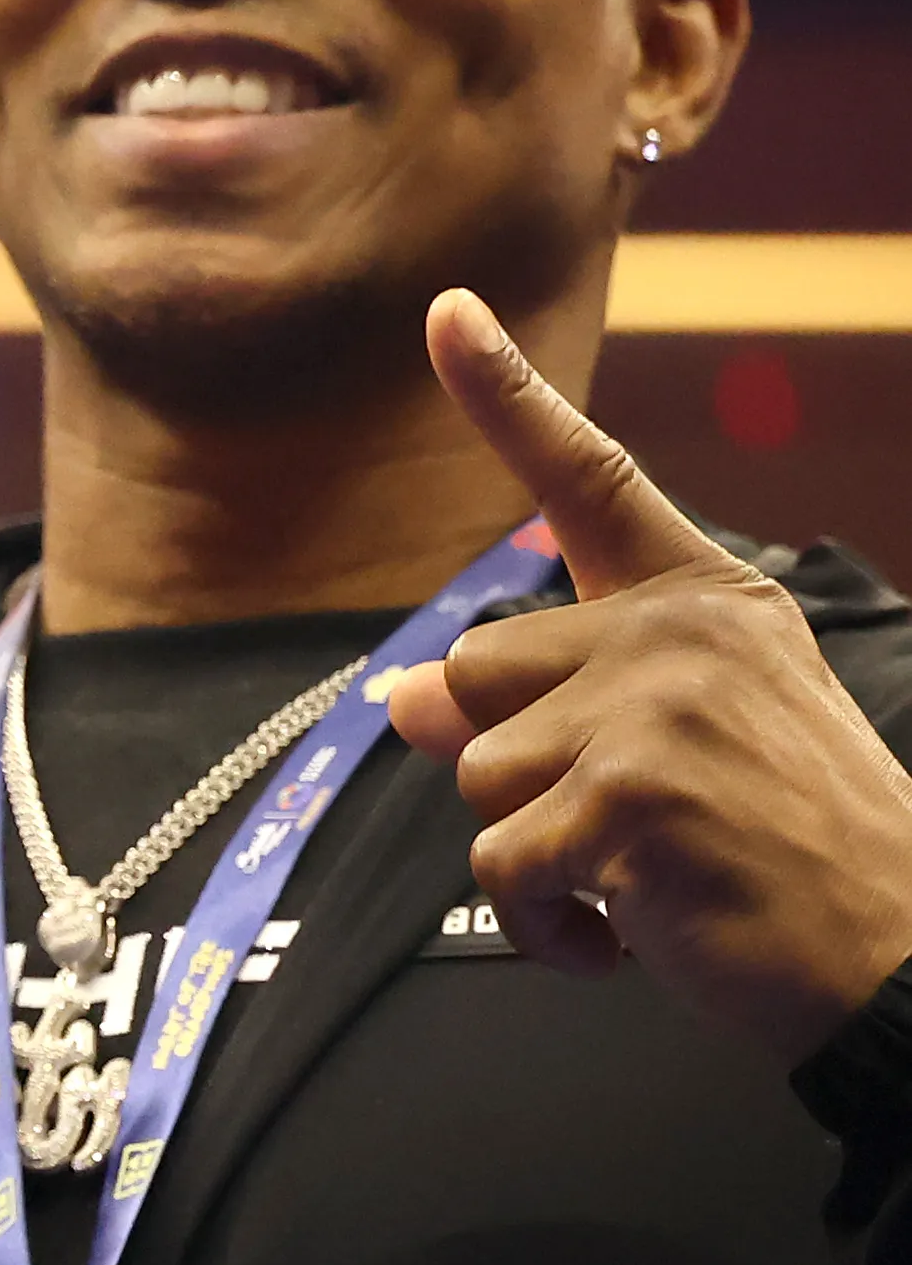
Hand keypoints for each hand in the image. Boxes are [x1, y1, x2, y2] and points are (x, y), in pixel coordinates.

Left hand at [386, 287, 911, 1056]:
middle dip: (515, 763)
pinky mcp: (626, 798)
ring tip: (641, 876)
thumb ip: (549, 703)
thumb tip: (402, 692)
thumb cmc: (785, 851)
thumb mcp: (671, 750)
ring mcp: (654, 709)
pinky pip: (497, 865)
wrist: (895, 953)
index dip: (504, 395)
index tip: (442, 311)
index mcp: (708, 602)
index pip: (590, 480)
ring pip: (474, 772)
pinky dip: (545, 924)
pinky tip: (626, 934)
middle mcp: (681, 633)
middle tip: (627, 820)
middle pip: (475, 671)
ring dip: (532, 851)